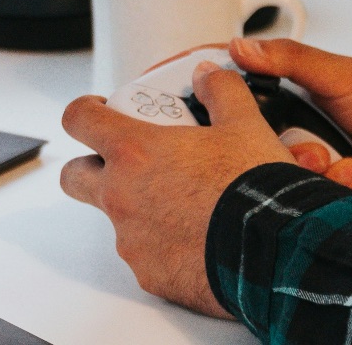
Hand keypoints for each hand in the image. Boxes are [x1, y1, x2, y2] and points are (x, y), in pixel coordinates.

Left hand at [61, 62, 298, 316]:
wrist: (277, 250)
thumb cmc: (255, 187)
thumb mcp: (244, 124)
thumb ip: (220, 91)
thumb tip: (207, 76)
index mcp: (135, 151)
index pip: (78, 119)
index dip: (85, 110)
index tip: (98, 111)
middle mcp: (121, 197)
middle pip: (74, 176)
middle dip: (91, 166)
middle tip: (127, 162)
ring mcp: (131, 240)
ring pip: (116, 219)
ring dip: (138, 208)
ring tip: (186, 203)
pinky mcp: (149, 275)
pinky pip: (146, 254)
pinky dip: (164, 244)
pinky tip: (199, 237)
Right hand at [229, 37, 351, 214]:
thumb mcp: (341, 74)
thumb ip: (290, 59)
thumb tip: (241, 46)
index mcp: (297, 103)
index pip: (249, 109)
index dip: (236, 114)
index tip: (225, 113)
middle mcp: (302, 138)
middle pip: (258, 150)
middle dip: (276, 150)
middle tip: (304, 143)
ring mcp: (317, 171)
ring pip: (282, 181)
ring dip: (309, 171)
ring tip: (335, 160)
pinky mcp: (332, 201)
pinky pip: (310, 207)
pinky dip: (330, 192)